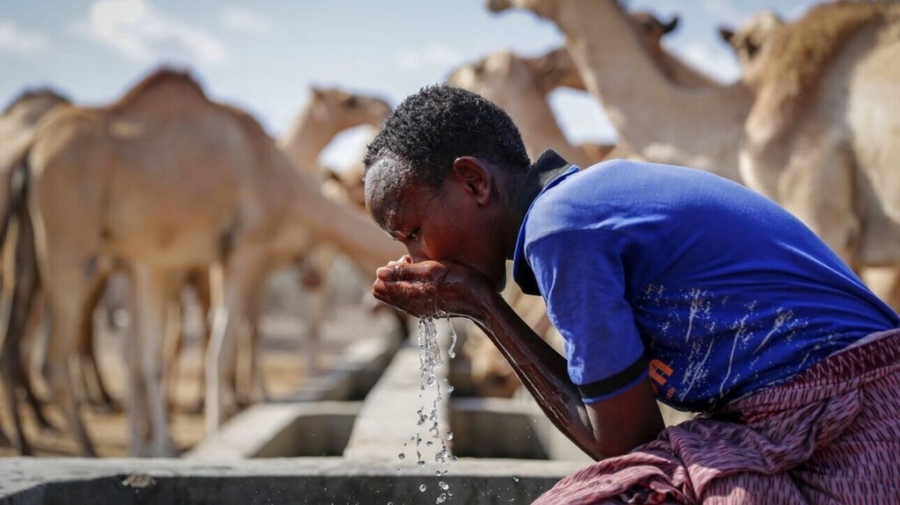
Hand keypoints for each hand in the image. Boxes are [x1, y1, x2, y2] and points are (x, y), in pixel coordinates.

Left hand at [373, 256, 491, 318]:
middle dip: (393, 275)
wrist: (481, 302)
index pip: (381, 287)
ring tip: (419, 267)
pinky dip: (412, 286)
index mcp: (410, 295)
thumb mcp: (432, 270)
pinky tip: (426, 277)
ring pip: (398, 295)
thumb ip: (405, 271)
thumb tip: (379, 272)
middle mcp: (411, 306)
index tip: (404, 260)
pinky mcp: (429, 309)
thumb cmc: (459, 281)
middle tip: (410, 262)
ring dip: (404, 280)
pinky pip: (410, 298)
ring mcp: (420, 309)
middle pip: (387, 292)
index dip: (388, 270)